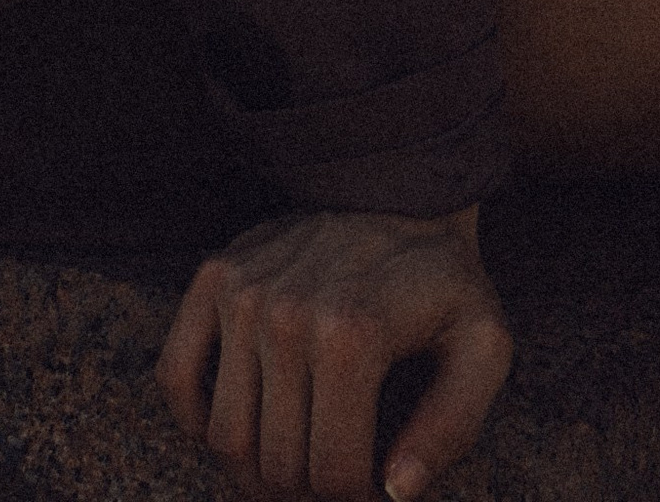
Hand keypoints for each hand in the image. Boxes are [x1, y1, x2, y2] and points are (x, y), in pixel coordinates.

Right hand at [155, 202, 512, 500]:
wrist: (399, 188)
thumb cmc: (443, 280)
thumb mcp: (483, 345)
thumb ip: (453, 427)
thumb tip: (396, 491)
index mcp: (353, 336)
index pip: (333, 476)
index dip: (358, 497)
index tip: (376, 482)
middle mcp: (287, 314)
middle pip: (277, 466)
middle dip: (310, 489)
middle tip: (337, 471)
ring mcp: (243, 293)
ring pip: (225, 437)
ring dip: (258, 467)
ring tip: (298, 452)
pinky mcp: (215, 277)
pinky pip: (175, 378)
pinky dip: (196, 419)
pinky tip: (243, 421)